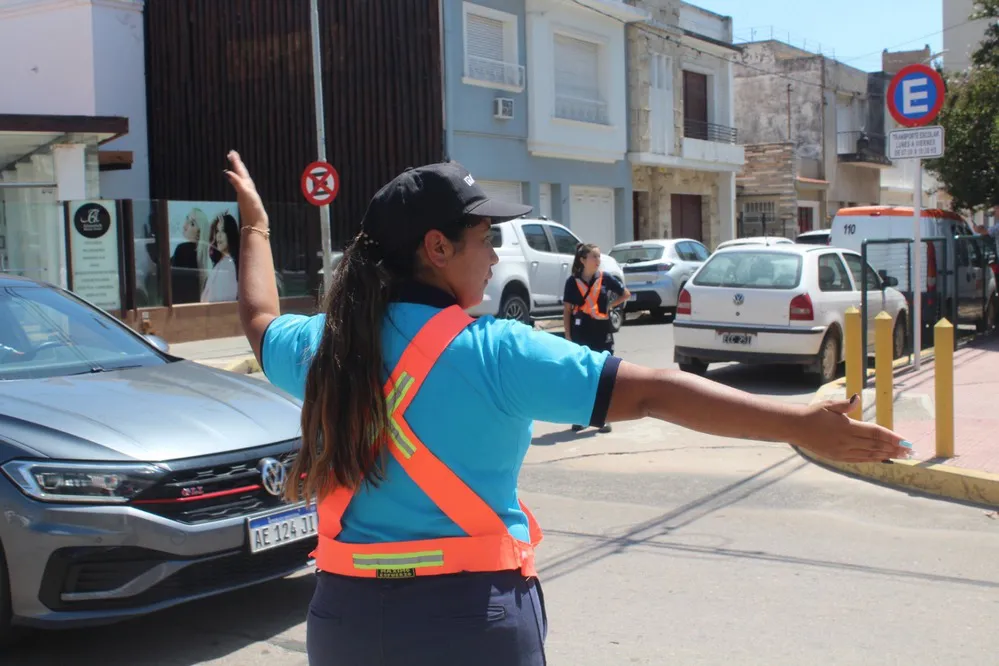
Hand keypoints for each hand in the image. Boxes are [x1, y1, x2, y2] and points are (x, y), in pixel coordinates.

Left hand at [223, 151, 267, 228]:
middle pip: (240, 174)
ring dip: (240, 171)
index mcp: (243, 186)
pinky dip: (244, 181)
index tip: (231, 152)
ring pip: (243, 179)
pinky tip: (245, 182)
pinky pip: (246, 186)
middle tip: (232, 154)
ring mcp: (247, 194)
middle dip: (237, 164)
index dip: (236, 162)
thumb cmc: (251, 209)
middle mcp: (244, 189)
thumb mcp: (244, 194)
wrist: (256, 224)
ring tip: (237, 164)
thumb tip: (226, 172)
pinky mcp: (251, 199)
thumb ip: (237, 183)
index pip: (239, 171)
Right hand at [792, 394, 910, 462]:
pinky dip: (873, 459)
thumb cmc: (813, 413)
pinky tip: (882, 458)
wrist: (795, 428)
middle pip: (876, 446)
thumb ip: (845, 404)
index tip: (905, 441)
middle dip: (894, 448)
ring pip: (869, 454)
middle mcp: (846, 441)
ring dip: (886, 455)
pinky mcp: (838, 457)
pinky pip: (859, 459)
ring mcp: (842, 451)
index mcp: (846, 427)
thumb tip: (857, 398)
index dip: (892, 437)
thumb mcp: (828, 405)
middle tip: (909, 451)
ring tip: (900, 456)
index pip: (875, 433)